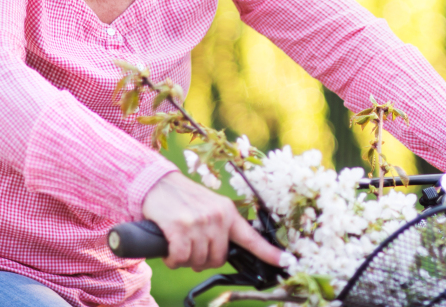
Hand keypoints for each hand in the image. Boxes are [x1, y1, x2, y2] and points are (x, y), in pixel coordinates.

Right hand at [141, 171, 286, 271]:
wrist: (159, 184)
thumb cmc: (184, 200)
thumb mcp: (210, 208)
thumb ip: (220, 228)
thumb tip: (222, 256)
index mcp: (228, 212)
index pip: (252, 238)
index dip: (270, 253)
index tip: (287, 262)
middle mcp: (217, 217)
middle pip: (218, 259)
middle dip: (204, 260)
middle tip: (192, 250)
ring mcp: (199, 222)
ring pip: (198, 260)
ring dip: (186, 260)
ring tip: (179, 245)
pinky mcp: (180, 228)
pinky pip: (181, 259)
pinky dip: (174, 260)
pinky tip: (170, 252)